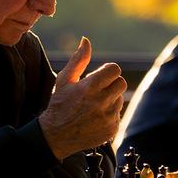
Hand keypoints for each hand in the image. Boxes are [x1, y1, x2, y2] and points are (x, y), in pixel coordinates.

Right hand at [39, 37, 126, 159]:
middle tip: (97, 90)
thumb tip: (86, 40)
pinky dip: (109, 114)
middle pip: (121, 83)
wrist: (56, 136)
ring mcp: (108, 117)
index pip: (114, 69)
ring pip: (120, 99)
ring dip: (110, 99)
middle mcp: (101, 102)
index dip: (107, 71)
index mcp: (89, 87)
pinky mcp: (112, 129)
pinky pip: (118, 114)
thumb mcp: (64, 80)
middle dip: (110, 84)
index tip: (98, 77)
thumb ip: (78, 60)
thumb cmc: (59, 104)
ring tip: (93, 106)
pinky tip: (95, 117)